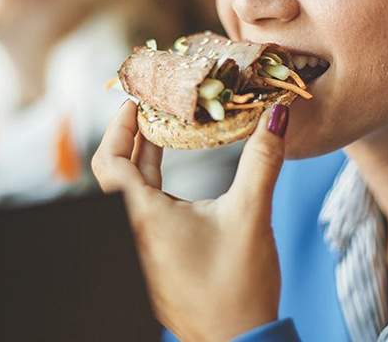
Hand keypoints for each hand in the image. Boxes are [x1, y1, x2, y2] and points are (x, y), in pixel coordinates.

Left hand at [92, 101, 289, 340]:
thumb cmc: (239, 287)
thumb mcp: (251, 215)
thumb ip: (263, 162)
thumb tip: (276, 115)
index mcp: (146, 217)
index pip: (111, 161)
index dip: (119, 126)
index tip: (136, 101)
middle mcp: (137, 230)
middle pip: (116, 172)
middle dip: (130, 135)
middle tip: (150, 105)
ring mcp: (145, 247)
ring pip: (130, 190)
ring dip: (143, 157)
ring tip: (163, 126)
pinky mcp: (159, 257)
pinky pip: (145, 207)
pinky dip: (153, 180)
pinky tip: (173, 167)